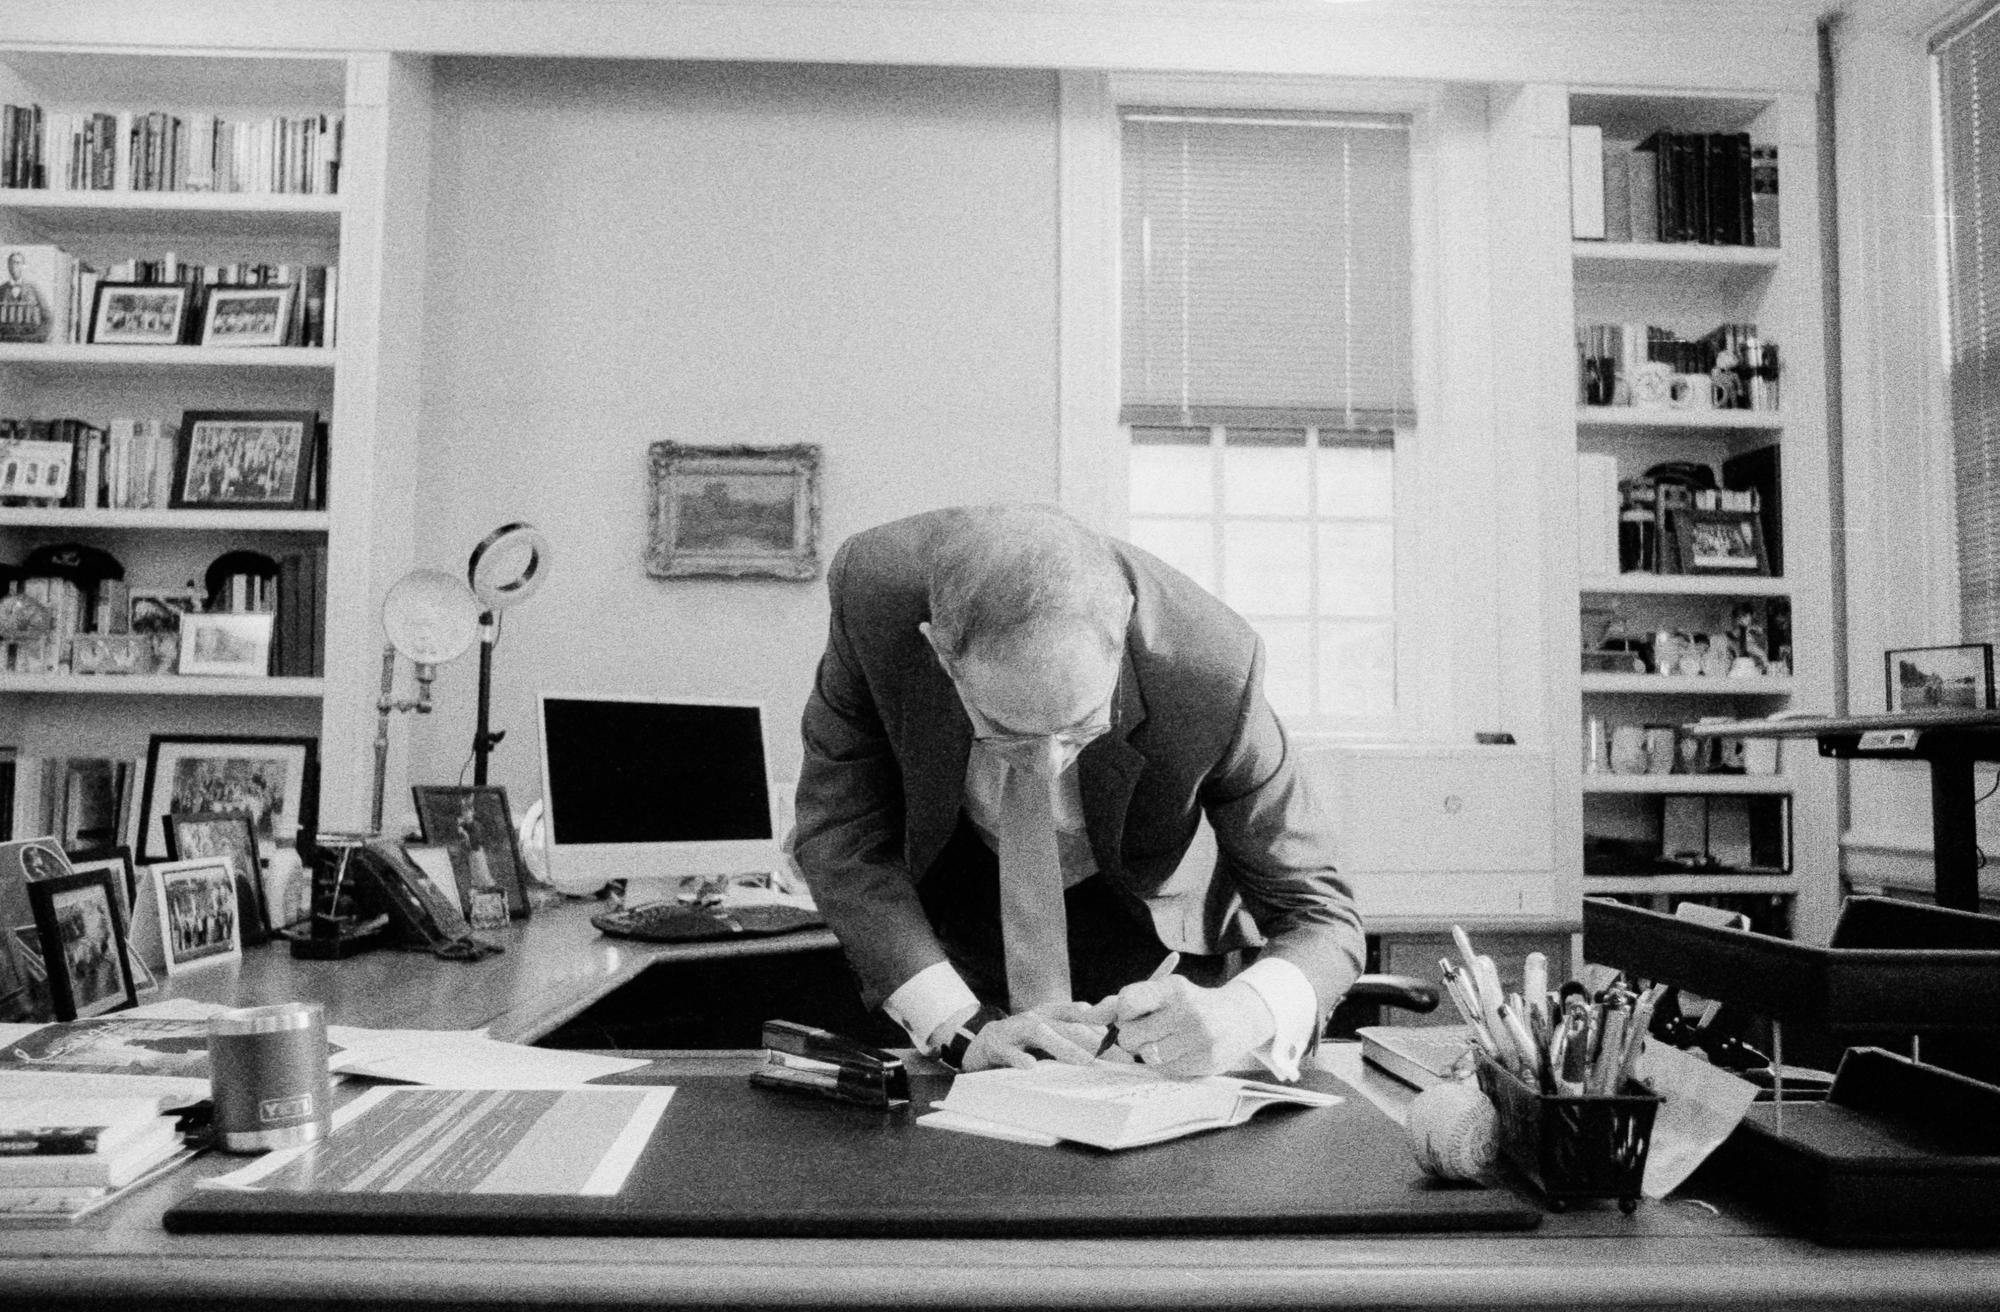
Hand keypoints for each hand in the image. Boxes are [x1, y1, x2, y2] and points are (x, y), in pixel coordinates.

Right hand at [961, 1001, 1103, 1071]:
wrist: (982, 1041)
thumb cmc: (1024, 1042)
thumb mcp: (1051, 1036)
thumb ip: (1075, 1039)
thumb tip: (1111, 1053)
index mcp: (1052, 1014)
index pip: (1082, 1016)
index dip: (1105, 1027)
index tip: (1126, 1044)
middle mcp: (1037, 1017)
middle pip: (1067, 1024)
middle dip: (1094, 1041)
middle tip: (1115, 1058)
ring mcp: (1016, 1030)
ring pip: (1041, 1033)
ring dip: (1064, 1046)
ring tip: (1085, 1060)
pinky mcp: (997, 1045)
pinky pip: (1009, 1051)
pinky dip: (1019, 1058)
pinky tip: (1031, 1066)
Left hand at [1086, 977, 1274, 1077]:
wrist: (1237, 1017)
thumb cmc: (1187, 1003)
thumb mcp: (1161, 992)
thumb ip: (1123, 1002)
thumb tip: (1086, 1015)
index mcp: (1173, 988)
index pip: (1126, 1002)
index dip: (1121, 1012)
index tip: (1130, 1013)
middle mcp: (1188, 1011)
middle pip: (1130, 1036)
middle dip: (1132, 1036)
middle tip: (1147, 1030)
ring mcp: (1199, 1038)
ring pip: (1147, 1056)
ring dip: (1149, 1052)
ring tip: (1166, 1040)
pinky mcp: (1206, 1061)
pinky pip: (1166, 1070)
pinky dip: (1167, 1063)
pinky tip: (1181, 1050)